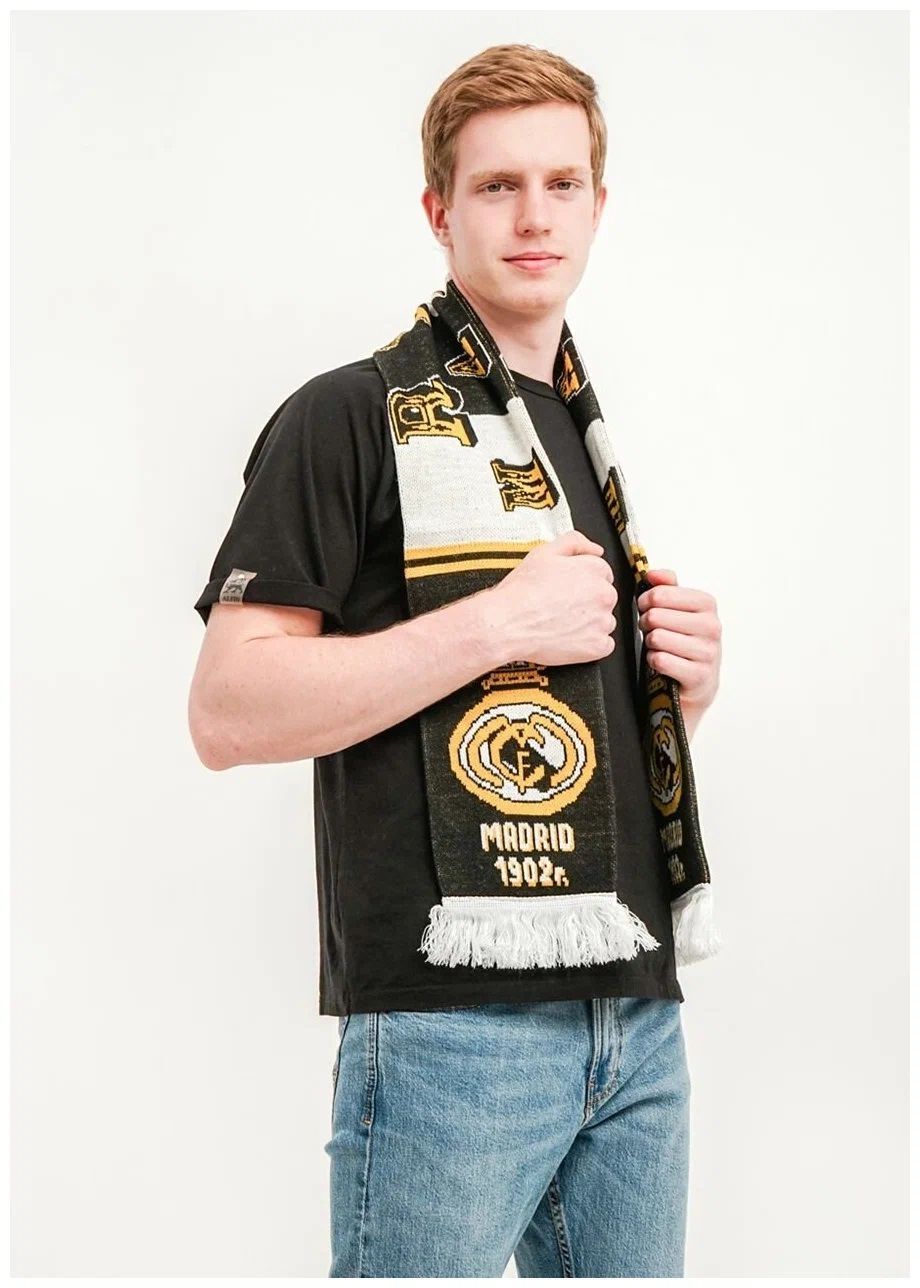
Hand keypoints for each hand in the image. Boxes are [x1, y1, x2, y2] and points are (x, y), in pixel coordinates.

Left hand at [637, 570, 720, 724]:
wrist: (697, 682)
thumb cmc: (683, 641)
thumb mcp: (678, 610)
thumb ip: (666, 587)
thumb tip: (652, 574)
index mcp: (707, 604)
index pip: (660, 593)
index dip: (645, 601)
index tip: (647, 608)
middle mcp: (712, 626)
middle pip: (655, 616)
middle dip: (646, 624)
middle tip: (651, 630)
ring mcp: (708, 651)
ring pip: (657, 638)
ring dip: (650, 644)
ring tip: (659, 646)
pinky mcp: (699, 675)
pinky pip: (660, 660)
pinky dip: (654, 661)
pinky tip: (663, 662)